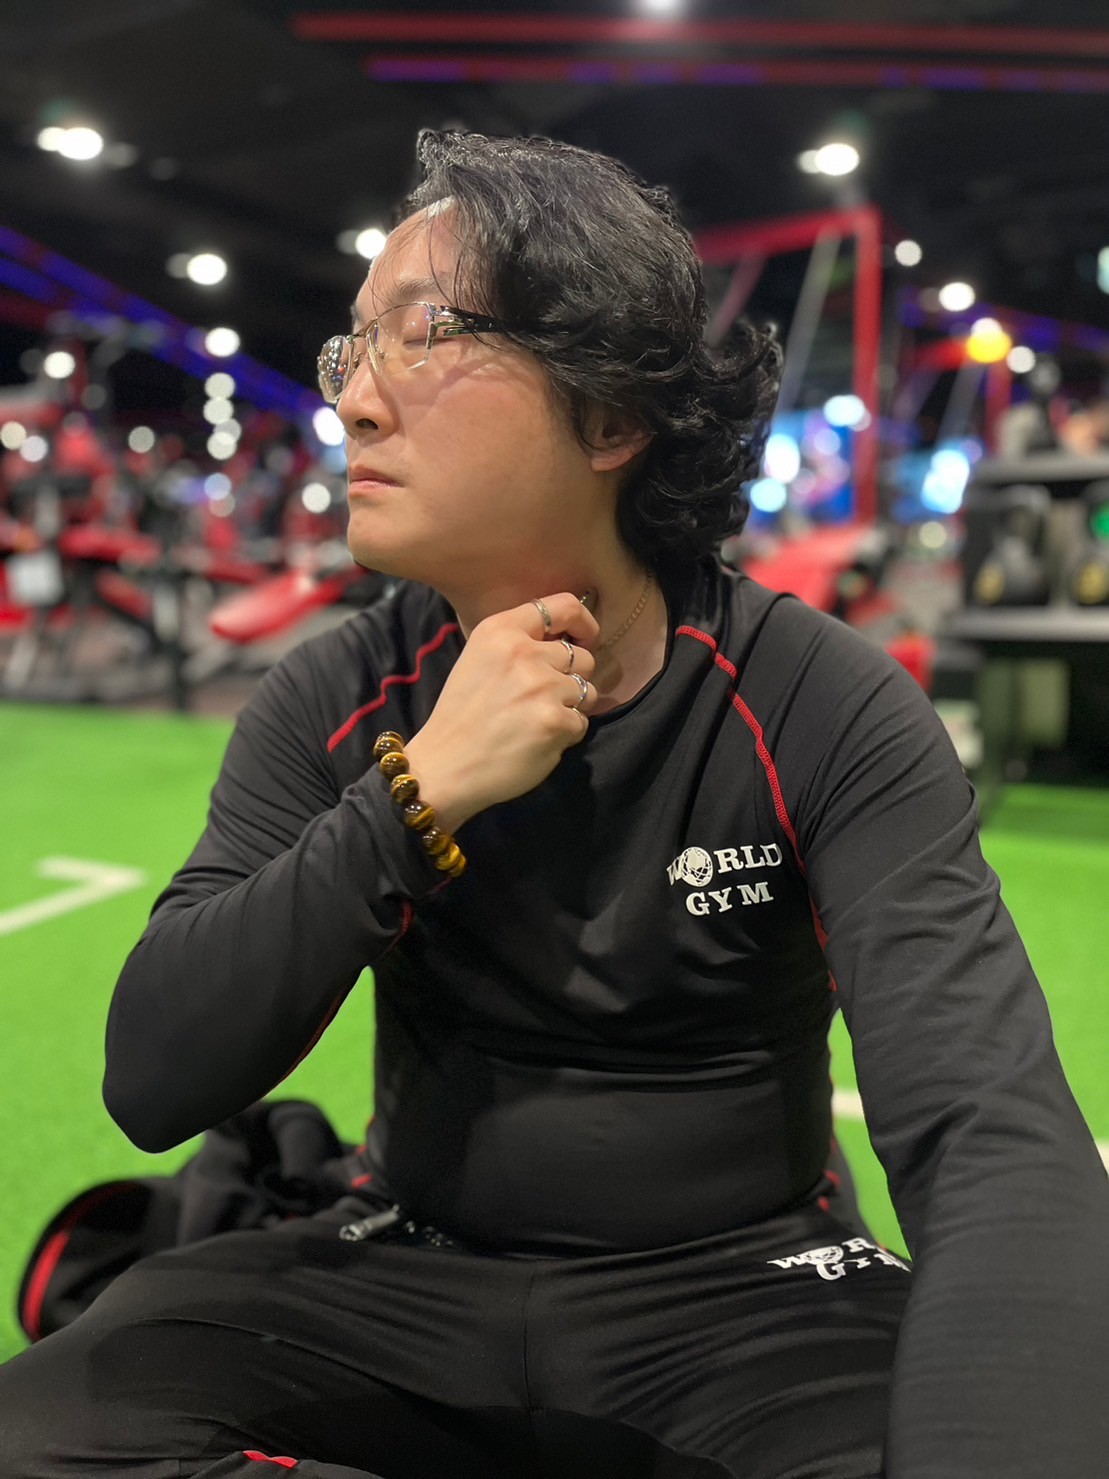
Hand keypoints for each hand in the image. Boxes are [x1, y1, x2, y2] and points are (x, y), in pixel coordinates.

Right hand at [404, 592, 598, 833]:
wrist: (444, 767)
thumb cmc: (461, 716)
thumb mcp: (479, 659)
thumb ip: (519, 643)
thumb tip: (566, 639)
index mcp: (501, 631)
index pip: (564, 606)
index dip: (583, 624)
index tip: (583, 640)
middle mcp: (524, 653)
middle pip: (583, 656)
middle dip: (571, 678)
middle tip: (542, 699)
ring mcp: (542, 687)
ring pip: (588, 690)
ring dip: (570, 708)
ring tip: (536, 720)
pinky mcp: (555, 721)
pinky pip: (581, 722)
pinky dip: (565, 734)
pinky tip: (536, 741)